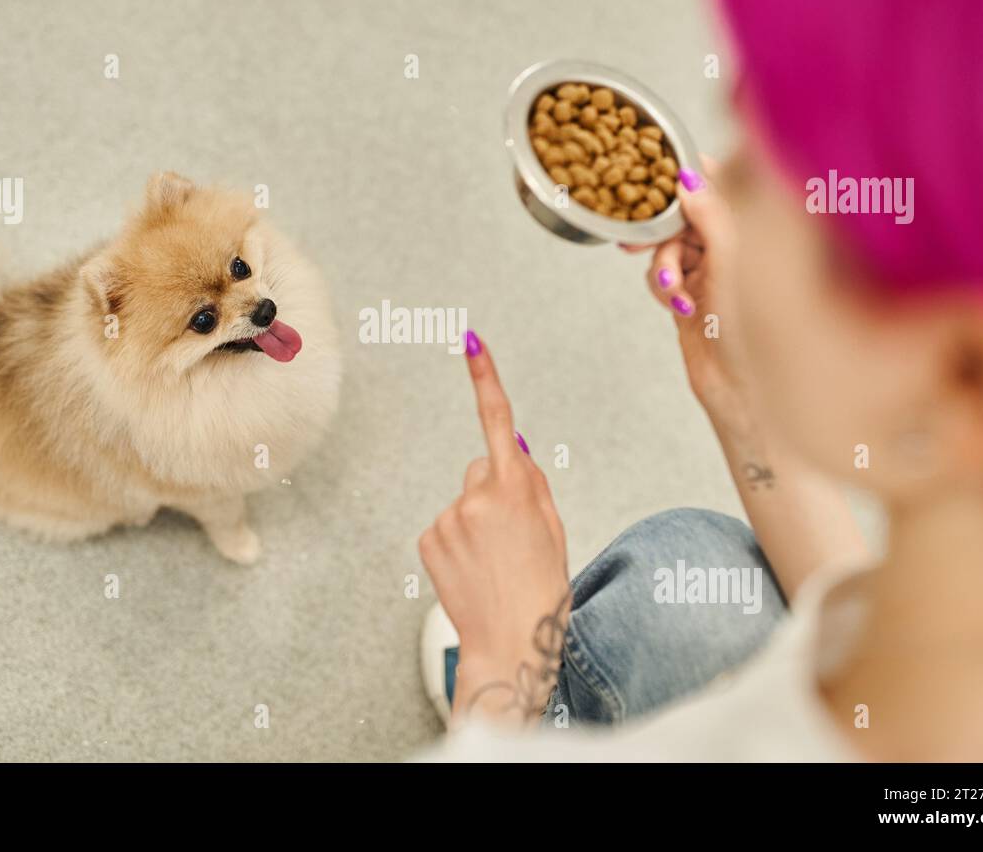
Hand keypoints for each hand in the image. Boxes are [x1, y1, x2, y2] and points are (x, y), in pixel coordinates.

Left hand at [418, 332, 570, 726]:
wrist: (510, 642)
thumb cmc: (542, 588)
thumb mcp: (553, 529)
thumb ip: (533, 484)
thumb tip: (515, 451)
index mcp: (515, 488)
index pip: (499, 421)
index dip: (485, 377)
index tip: (471, 340)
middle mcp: (476, 496)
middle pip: (482, 470)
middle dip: (495, 491)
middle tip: (513, 538)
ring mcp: (448, 518)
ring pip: (464, 501)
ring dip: (477, 522)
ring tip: (494, 562)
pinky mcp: (428, 539)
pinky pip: (446, 526)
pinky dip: (458, 542)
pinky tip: (473, 570)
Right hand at [622, 159, 751, 435]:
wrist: (744, 392)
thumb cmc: (757, 334)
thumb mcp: (733, 264)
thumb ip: (712, 217)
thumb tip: (691, 178)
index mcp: (757, 232)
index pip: (724, 186)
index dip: (693, 175)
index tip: (663, 166)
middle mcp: (735, 249)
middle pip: (688, 215)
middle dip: (662, 227)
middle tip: (637, 234)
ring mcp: (712, 273)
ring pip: (670, 247)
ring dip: (663, 265)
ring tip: (673, 287)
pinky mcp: (691, 297)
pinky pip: (663, 276)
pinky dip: (663, 286)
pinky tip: (678, 304)